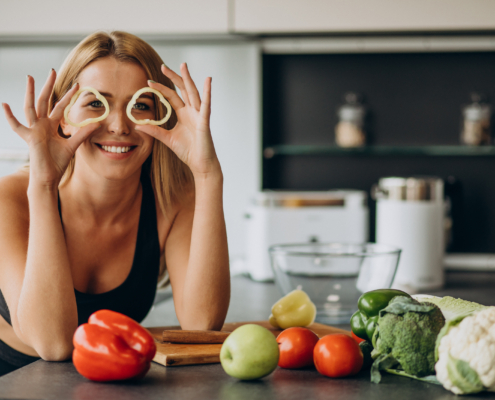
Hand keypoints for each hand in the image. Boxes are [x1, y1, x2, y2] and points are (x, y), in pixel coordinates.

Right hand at [2, 70, 99, 189]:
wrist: (48, 176)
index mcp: (51, 125)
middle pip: (44, 101)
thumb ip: (83, 134)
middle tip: (52, 71)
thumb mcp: (73, 145)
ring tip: (30, 77)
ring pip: (31, 107)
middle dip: (49, 86)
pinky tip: (4, 105)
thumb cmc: (57, 162)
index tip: (77, 84)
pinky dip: (10, 117)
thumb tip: (97, 124)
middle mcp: (41, 125)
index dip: (68, 96)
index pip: (59, 106)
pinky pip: (18, 126)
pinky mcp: (29, 138)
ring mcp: (34, 130)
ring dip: (30, 92)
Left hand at [136, 63, 219, 177]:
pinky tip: (208, 80)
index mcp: (184, 114)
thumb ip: (154, 130)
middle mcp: (192, 112)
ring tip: (183, 66)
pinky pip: (206, 105)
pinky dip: (208, 92)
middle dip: (173, 77)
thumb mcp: (167, 138)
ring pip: (193, 93)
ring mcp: (199, 115)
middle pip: (182, 90)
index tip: (149, 82)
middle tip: (163, 66)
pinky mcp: (204, 121)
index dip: (161, 88)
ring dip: (187, 79)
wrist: (200, 164)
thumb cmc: (188, 151)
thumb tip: (137, 125)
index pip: (172, 97)